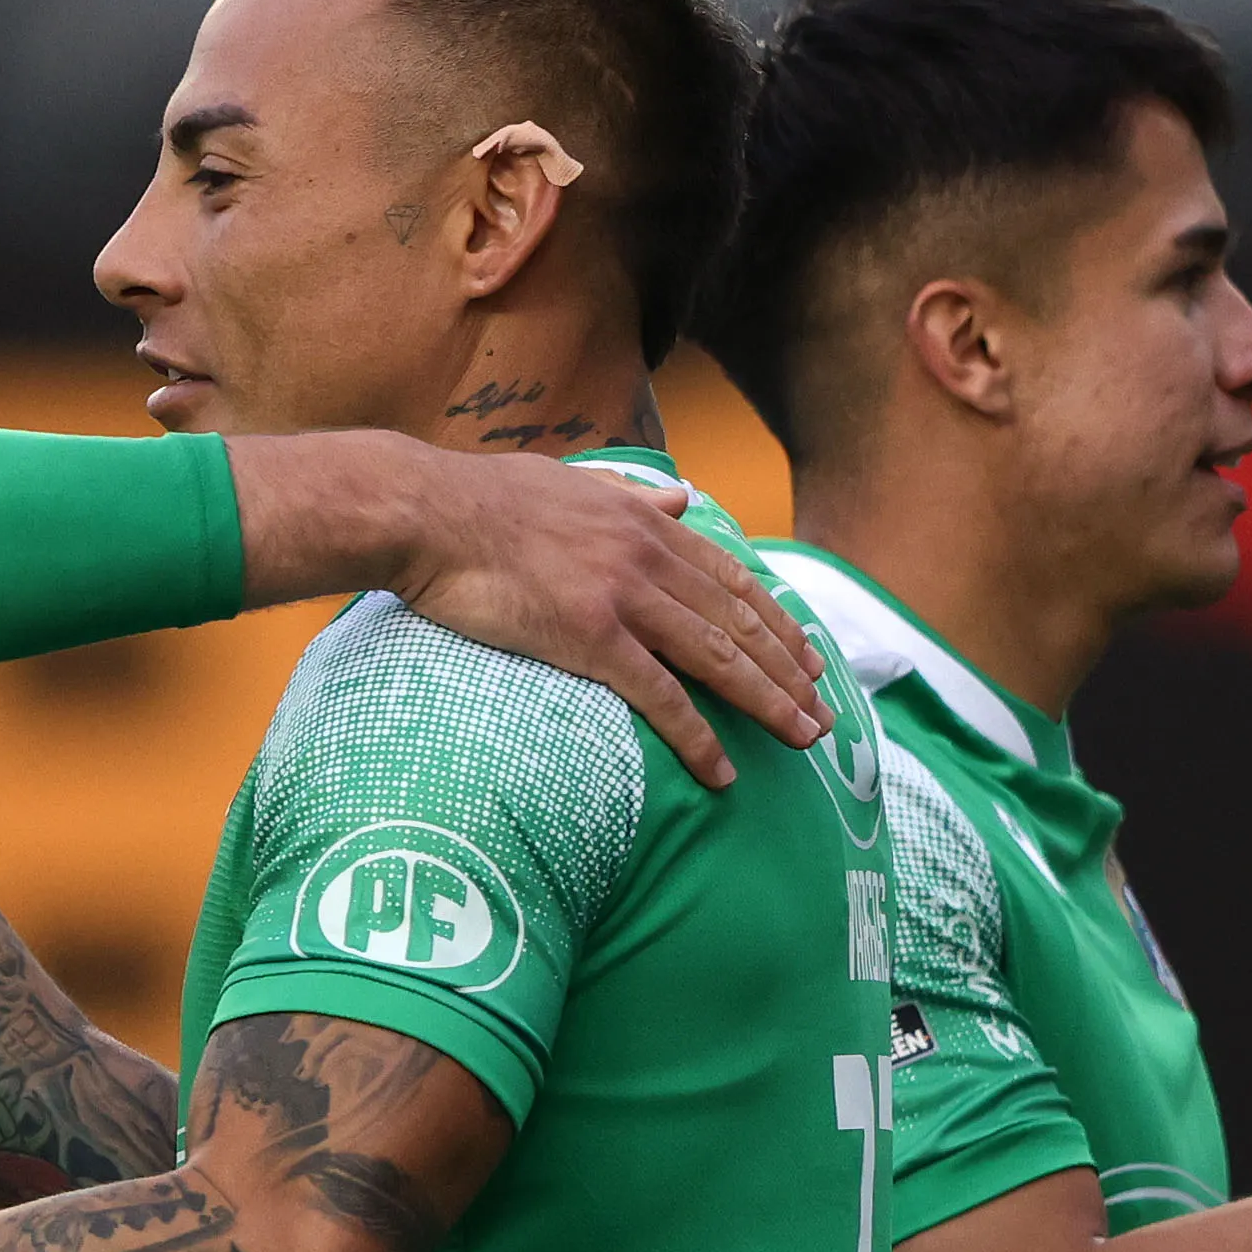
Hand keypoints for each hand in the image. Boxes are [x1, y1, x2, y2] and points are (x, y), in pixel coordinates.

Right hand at [381, 448, 830, 788]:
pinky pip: (659, 696)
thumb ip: (631, 494)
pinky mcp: (589, 637)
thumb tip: (681, 497)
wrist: (428, 513)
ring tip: (803, 740)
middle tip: (823, 713)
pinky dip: (697, 736)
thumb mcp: (572, 481)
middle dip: (789, 671)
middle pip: (739, 622)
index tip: (807, 655)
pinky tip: (721, 770)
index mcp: (644, 523)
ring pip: (717, 657)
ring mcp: (622, 597)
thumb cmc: (483, 499)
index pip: (731, 578)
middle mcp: (648, 557)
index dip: (776, 621)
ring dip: (767, 703)